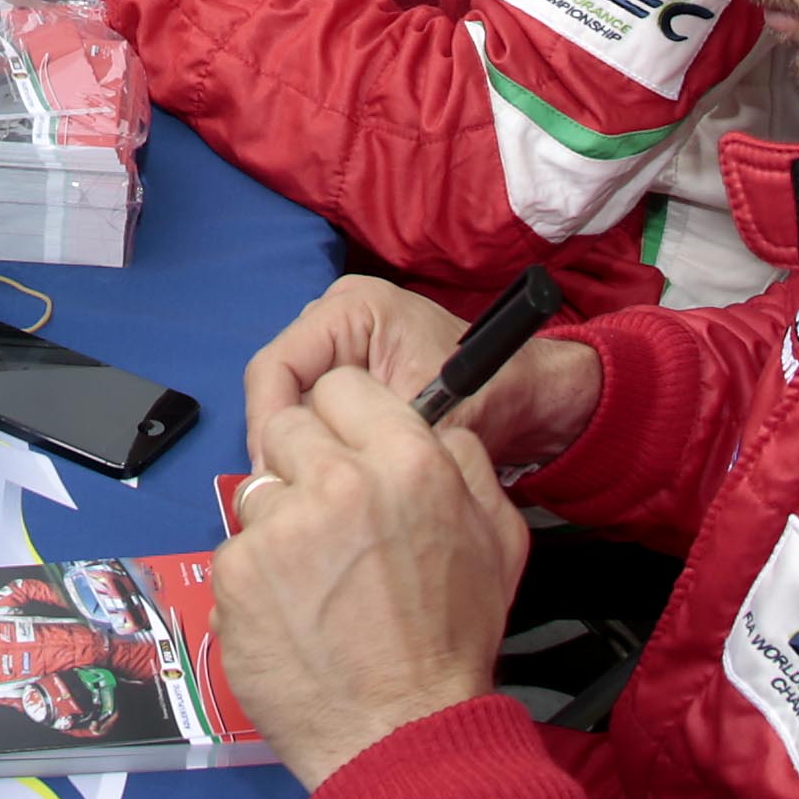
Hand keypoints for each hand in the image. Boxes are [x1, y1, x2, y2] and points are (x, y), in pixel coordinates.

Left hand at [212, 359, 535, 787]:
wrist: (403, 735)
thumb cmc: (451, 644)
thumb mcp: (498, 538)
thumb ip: (465, 462)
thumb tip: (434, 423)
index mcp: (406, 463)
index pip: (341, 385)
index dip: (344, 418)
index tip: (347, 450)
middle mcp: (338, 482)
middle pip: (288, 426)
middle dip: (305, 464)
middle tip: (331, 520)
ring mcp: (279, 528)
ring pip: (258, 488)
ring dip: (280, 522)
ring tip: (319, 578)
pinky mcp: (237, 573)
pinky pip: (237, 548)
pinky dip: (258, 576)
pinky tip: (293, 611)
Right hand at [238, 275, 600, 475]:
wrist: (529, 398)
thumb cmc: (488, 393)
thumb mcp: (421, 415)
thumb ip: (361, 433)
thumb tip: (303, 466)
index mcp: (350, 308)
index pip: (275, 366)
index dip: (269, 423)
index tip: (275, 473)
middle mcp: (336, 317)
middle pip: (278, 385)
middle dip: (285, 437)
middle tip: (294, 490)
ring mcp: (341, 344)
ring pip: (294, 403)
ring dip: (305, 444)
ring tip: (317, 487)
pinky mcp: (350, 371)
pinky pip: (316, 411)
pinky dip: (324, 444)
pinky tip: (337, 475)